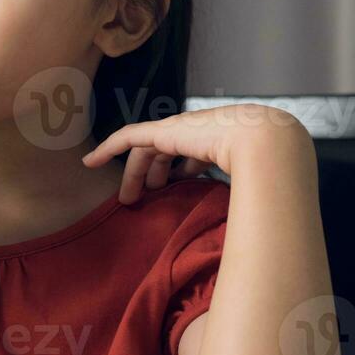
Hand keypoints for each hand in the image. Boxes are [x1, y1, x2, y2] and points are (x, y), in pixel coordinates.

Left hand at [81, 103, 310, 203]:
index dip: (172, 169)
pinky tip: (90, 161)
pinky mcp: (164, 130)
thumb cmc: (264, 166)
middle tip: (137, 200)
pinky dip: (109, 148)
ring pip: (145, 149)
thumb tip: (243, 226)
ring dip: (133, 172)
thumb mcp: (248, 185)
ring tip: (127, 197)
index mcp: (213, 141)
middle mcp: (193, 131)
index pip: (185, 155)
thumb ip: (240, 196)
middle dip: (148, 175)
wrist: (263, 142)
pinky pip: (128, 137)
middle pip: (161, 153)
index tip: (162, 188)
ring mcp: (179, 128)